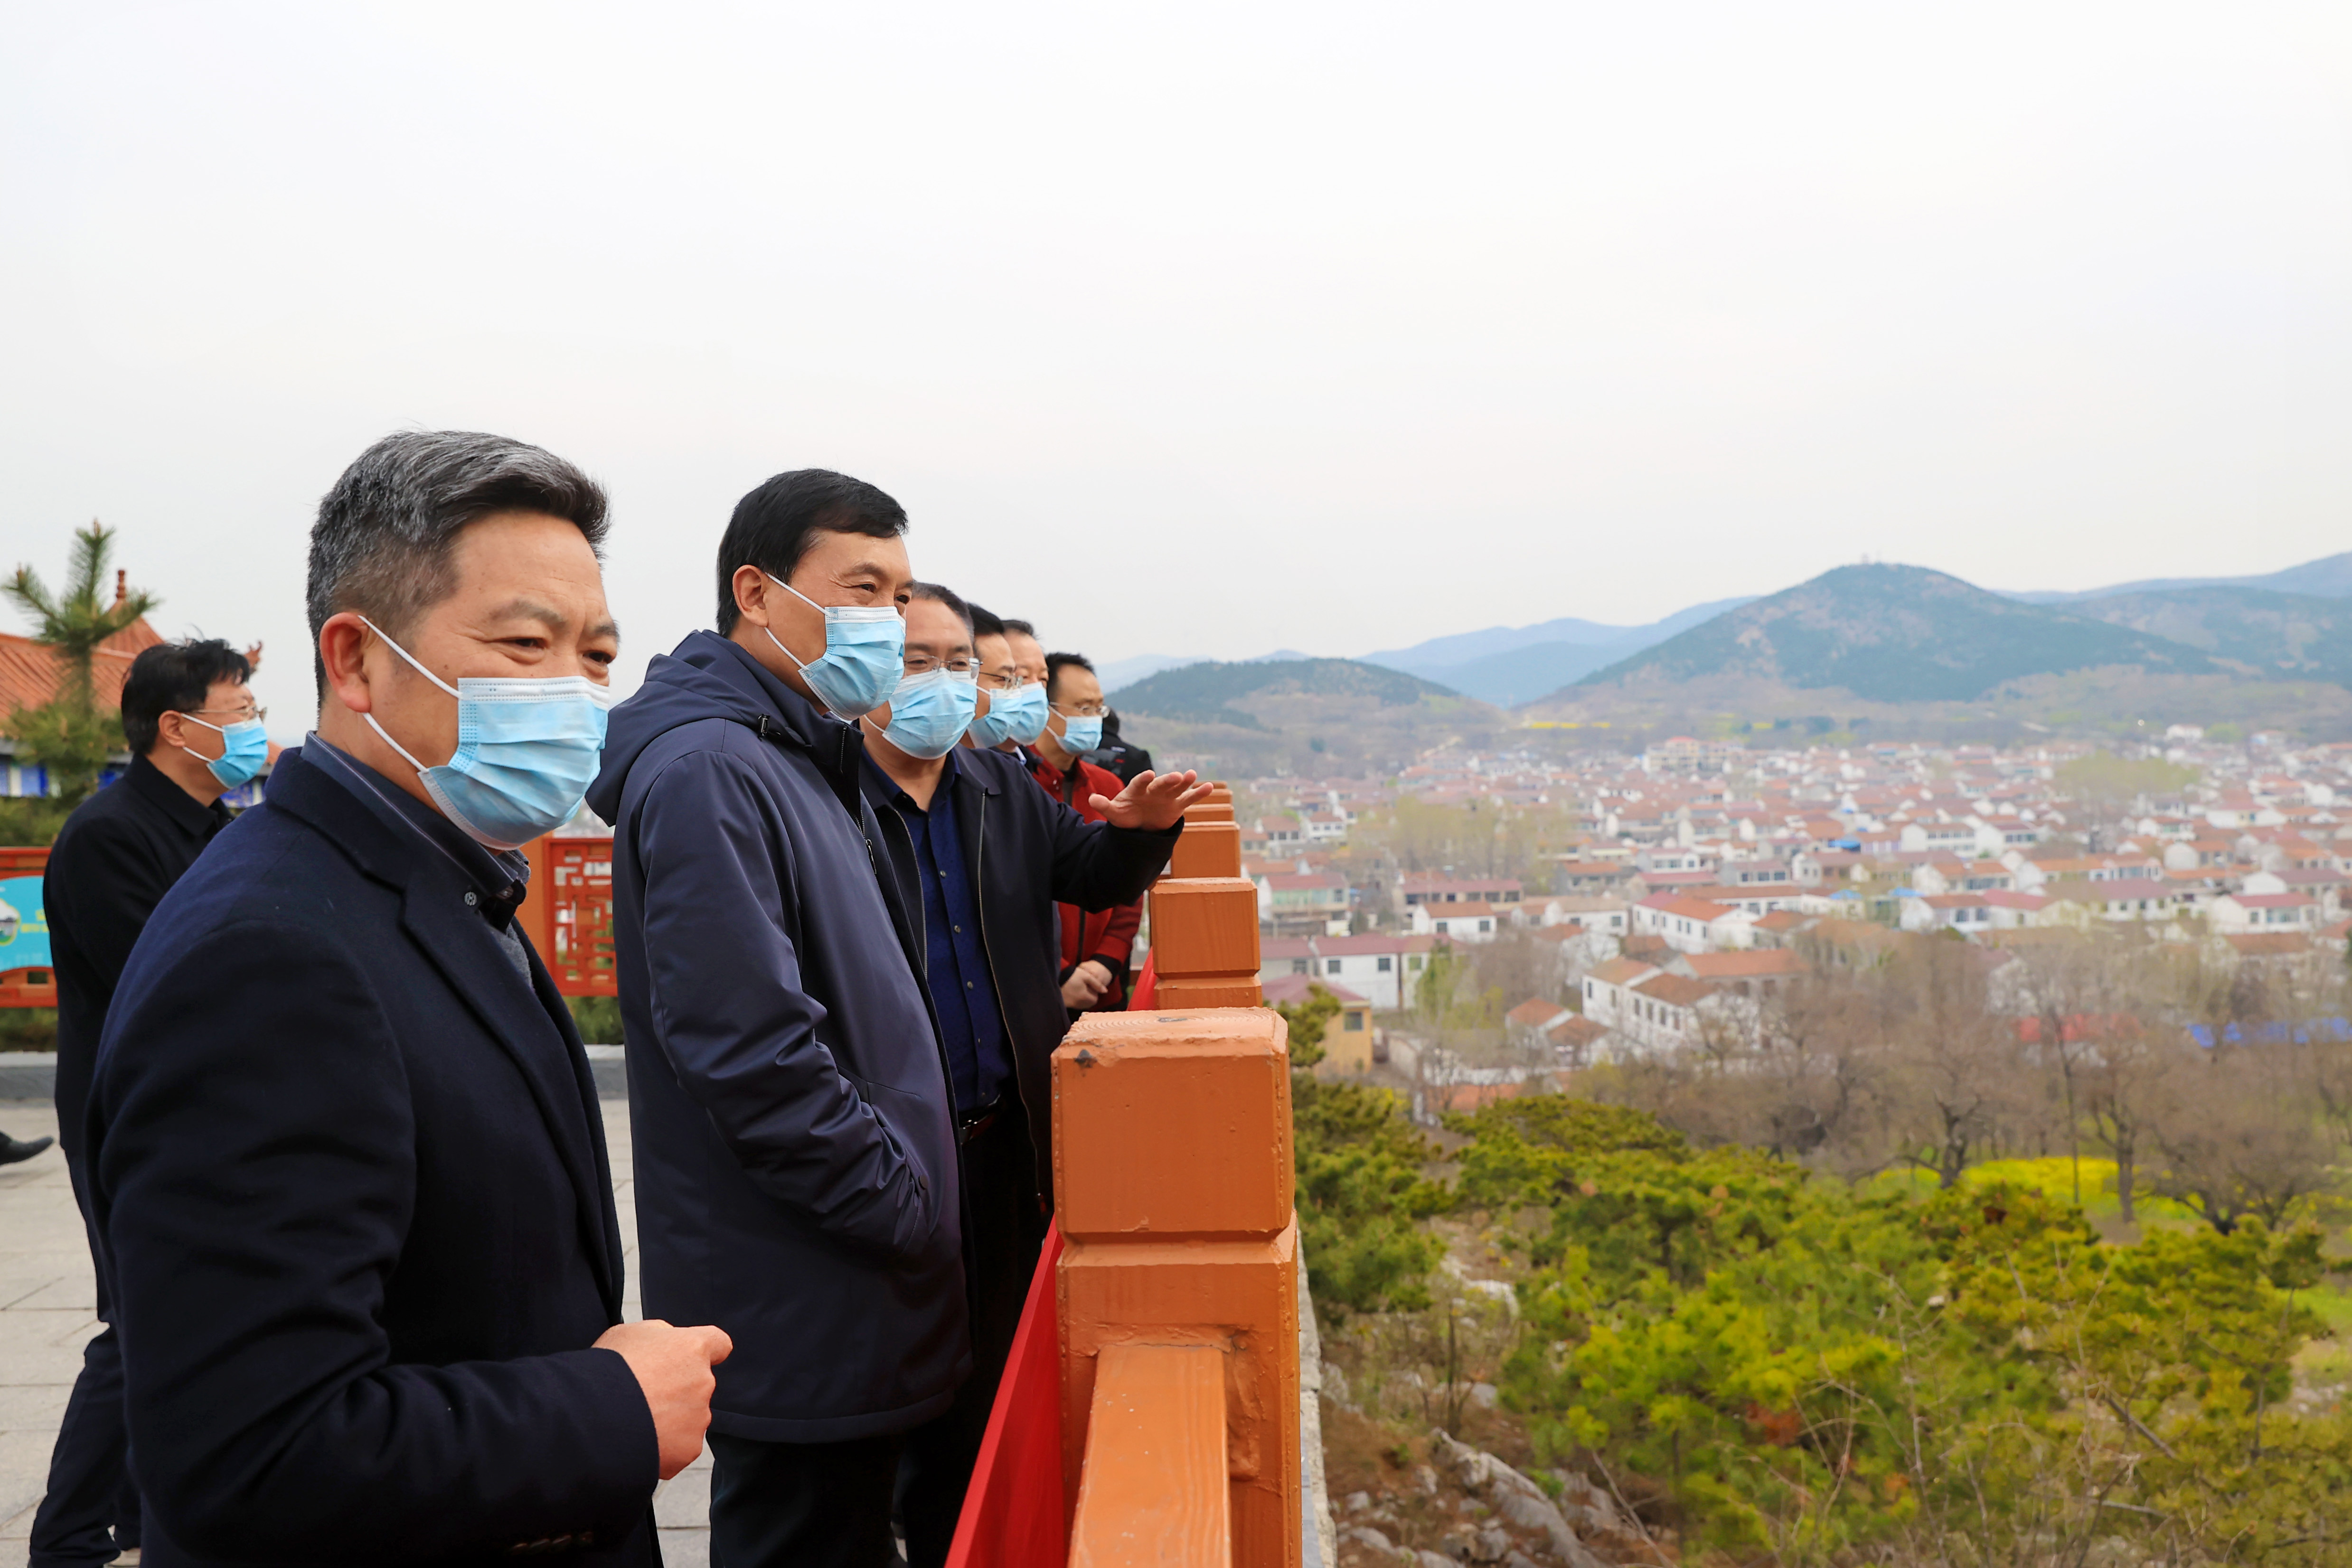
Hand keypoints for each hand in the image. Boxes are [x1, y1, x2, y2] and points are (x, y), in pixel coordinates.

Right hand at [595, 1318, 732, 1479]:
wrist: (590, 1417)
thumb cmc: (606, 1370)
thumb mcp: (630, 1334)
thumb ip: (660, 1335)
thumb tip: (669, 1341)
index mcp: (693, 1348)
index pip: (719, 1344)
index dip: (705, 1353)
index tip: (691, 1361)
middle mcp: (704, 1382)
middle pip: (697, 1385)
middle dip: (676, 1391)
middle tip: (642, 1398)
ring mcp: (699, 1418)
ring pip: (688, 1418)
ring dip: (669, 1420)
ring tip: (634, 1421)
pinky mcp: (689, 1448)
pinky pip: (679, 1447)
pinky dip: (663, 1447)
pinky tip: (638, 1441)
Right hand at [1061, 960, 1113, 1009]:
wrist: (1055, 977)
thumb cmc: (1072, 975)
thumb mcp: (1086, 976)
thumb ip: (1097, 984)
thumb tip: (1105, 991)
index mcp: (1084, 996)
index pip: (1095, 999)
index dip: (1094, 992)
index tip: (1089, 986)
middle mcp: (1078, 1003)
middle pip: (1088, 1004)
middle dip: (1089, 997)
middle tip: (1084, 988)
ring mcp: (1071, 1005)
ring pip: (1082, 1005)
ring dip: (1082, 999)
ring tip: (1078, 989)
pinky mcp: (1065, 1004)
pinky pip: (1074, 1005)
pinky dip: (1076, 1001)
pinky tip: (1073, 993)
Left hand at [1090, 769, 1213, 832]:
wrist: (1140, 825)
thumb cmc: (1126, 814)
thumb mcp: (1114, 813)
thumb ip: (1104, 805)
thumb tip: (1091, 799)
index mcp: (1137, 789)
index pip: (1139, 783)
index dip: (1143, 779)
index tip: (1148, 774)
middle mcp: (1153, 790)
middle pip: (1161, 784)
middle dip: (1168, 780)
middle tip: (1177, 776)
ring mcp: (1167, 796)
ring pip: (1177, 787)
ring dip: (1185, 782)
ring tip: (1193, 775)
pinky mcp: (1177, 805)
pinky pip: (1189, 798)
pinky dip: (1198, 793)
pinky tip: (1208, 787)